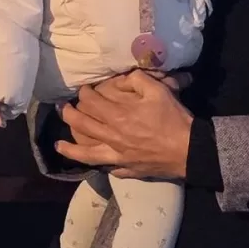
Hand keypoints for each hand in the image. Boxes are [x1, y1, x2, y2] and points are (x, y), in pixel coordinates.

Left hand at [56, 71, 191, 179]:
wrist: (189, 150)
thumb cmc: (173, 118)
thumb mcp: (158, 90)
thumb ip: (137, 80)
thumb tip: (123, 78)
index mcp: (119, 115)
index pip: (92, 102)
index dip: (85, 93)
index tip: (84, 89)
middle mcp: (113, 137)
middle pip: (83, 125)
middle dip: (70, 115)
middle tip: (63, 109)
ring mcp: (118, 156)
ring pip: (87, 154)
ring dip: (70, 149)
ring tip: (59, 145)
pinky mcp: (127, 169)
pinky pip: (107, 167)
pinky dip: (97, 164)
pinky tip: (92, 163)